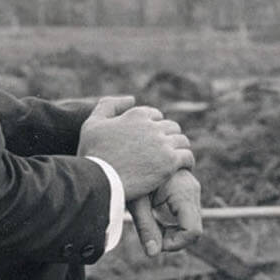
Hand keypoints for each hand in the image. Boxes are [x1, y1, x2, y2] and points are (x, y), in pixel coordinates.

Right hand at [77, 95, 193, 197]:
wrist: (97, 181)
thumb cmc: (92, 155)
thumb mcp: (92, 124)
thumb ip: (109, 105)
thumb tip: (132, 99)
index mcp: (136, 115)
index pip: (155, 115)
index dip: (154, 127)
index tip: (150, 141)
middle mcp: (152, 126)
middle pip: (171, 127)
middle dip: (168, 137)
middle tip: (164, 152)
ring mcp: (162, 144)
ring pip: (182, 141)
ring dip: (179, 149)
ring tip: (175, 160)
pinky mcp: (169, 162)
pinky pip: (188, 156)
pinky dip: (188, 162)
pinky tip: (183, 168)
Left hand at [131, 170, 202, 256]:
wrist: (130, 151)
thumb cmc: (130, 174)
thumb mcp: (137, 203)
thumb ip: (147, 228)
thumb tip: (153, 254)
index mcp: (184, 193)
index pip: (193, 231)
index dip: (176, 244)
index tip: (156, 242)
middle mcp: (193, 190)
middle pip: (194, 230)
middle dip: (174, 239)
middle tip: (150, 235)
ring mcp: (192, 190)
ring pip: (193, 224)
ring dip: (174, 232)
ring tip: (151, 226)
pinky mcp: (187, 190)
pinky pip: (188, 215)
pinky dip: (174, 224)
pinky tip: (155, 218)